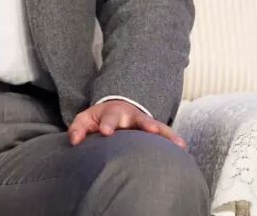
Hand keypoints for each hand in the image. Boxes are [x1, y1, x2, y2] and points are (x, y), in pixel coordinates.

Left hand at [67, 100, 186, 149]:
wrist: (115, 109)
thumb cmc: (98, 119)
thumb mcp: (85, 119)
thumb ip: (78, 129)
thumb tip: (74, 141)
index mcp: (111, 113)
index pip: (108, 118)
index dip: (107, 124)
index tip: (105, 132)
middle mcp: (130, 116)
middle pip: (136, 119)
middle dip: (143, 123)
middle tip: (151, 129)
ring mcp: (142, 121)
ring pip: (155, 125)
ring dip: (164, 132)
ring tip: (176, 142)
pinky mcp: (152, 129)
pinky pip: (165, 133)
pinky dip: (172, 138)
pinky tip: (182, 147)